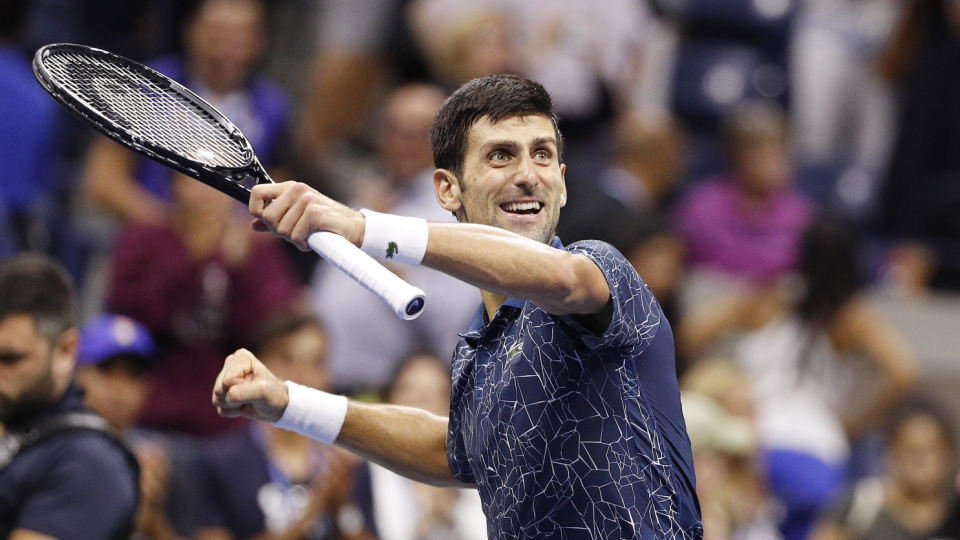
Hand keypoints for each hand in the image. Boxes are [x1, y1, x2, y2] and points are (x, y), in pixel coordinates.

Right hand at [212, 349, 288, 422]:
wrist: (276, 406)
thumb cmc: (272, 393)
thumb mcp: (262, 391)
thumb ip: (243, 392)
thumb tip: (227, 396)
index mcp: (241, 357)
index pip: (228, 380)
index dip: (242, 388)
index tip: (255, 385)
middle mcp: (230, 365)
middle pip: (219, 389)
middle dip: (235, 397)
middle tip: (251, 394)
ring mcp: (224, 380)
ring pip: (216, 399)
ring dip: (234, 405)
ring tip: (248, 399)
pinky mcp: (222, 394)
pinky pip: (220, 409)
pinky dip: (233, 411)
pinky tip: (243, 405)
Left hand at [248, 182, 365, 251]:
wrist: (353, 228)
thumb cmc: (324, 224)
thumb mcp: (296, 219)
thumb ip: (275, 220)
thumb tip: (254, 225)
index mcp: (290, 187)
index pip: (257, 193)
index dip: (256, 210)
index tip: (266, 221)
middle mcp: (297, 189)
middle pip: (267, 216)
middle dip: (279, 231)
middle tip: (296, 232)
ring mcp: (306, 199)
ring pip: (281, 229)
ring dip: (294, 239)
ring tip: (308, 235)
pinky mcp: (314, 212)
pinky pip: (295, 235)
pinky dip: (303, 243)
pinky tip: (313, 238)